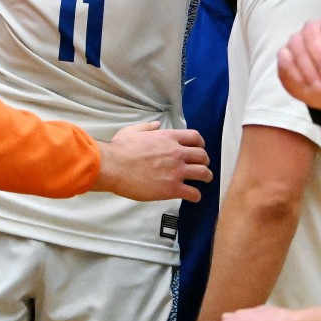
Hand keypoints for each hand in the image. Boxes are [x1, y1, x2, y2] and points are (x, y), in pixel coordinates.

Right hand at [94, 122, 211, 200]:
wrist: (113, 166)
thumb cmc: (120, 148)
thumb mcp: (133, 131)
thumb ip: (147, 127)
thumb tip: (156, 124)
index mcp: (169, 138)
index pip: (196, 137)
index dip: (200, 144)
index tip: (198, 149)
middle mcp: (177, 153)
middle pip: (203, 156)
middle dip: (204, 161)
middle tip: (201, 166)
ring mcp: (176, 171)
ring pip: (203, 173)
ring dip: (206, 177)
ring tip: (204, 180)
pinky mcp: (172, 188)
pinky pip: (193, 193)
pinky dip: (196, 195)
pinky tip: (193, 196)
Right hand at [278, 15, 320, 110]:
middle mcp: (313, 29)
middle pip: (311, 31)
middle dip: (319, 54)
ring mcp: (297, 41)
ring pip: (296, 44)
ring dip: (307, 67)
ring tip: (319, 86)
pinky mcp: (285, 55)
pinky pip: (284, 58)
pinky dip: (293, 71)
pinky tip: (304, 84)